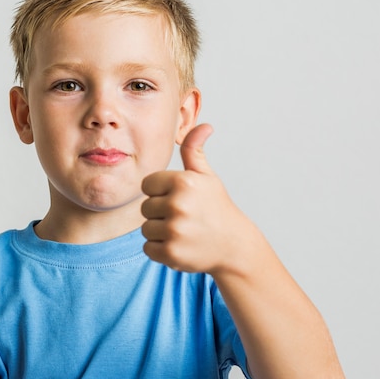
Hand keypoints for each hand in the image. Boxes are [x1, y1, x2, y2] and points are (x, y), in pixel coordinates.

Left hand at [141, 124, 251, 274]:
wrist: (234, 246)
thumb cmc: (216, 207)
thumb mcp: (206, 176)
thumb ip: (194, 150)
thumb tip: (204, 125)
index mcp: (183, 181)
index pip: (147, 185)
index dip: (160, 192)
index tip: (179, 198)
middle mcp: (177, 204)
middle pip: (145, 208)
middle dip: (160, 213)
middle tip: (185, 217)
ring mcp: (175, 230)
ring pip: (146, 228)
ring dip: (160, 232)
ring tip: (184, 231)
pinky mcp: (171, 253)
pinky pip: (148, 248)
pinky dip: (161, 250)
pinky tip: (181, 245)